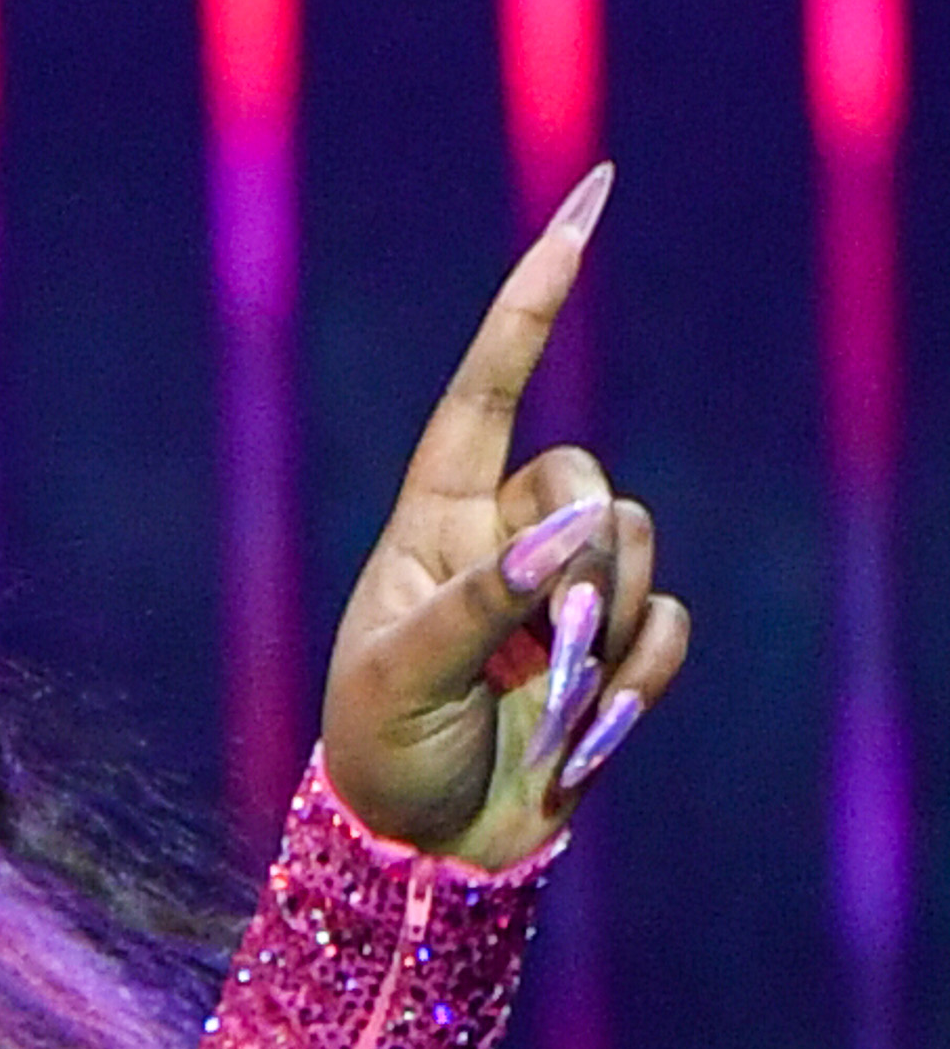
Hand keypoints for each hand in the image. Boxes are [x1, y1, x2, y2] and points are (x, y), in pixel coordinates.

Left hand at [318, 163, 690, 869]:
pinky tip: (581, 734)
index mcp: (434, 516)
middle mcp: (506, 534)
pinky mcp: (615, 647)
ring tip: (534, 706)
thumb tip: (568, 532)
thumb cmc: (381, 748)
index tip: (587, 203)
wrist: (421, 845)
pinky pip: (666, 628)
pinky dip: (632, 684)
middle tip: (525, 658)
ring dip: (597, 636)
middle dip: (575, 565)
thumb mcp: (399, 673)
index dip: (533, 299)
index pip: (487, 386)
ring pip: (637, 551)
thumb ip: (478, 599)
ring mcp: (566, 589)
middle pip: (590, 482)